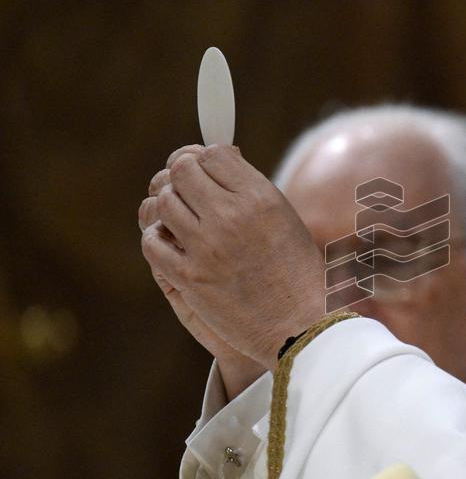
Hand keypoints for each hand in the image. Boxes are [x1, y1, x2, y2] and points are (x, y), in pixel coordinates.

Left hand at [140, 145, 325, 370]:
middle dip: (180, 176)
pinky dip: (157, 239)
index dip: (203, 158)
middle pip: (182, 171)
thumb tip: (220, 156)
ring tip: (182, 220)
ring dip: (168, 207)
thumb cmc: (296, 271)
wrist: (300, 324)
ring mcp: (207, 247)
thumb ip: (250, 188)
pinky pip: (152, 242)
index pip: (213, 153)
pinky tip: (172, 244)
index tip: (204, 171)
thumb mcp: (285, 218)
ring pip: (162, 203)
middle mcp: (232, 215)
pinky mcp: (189, 277)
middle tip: (186, 190)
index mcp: (261, 197)